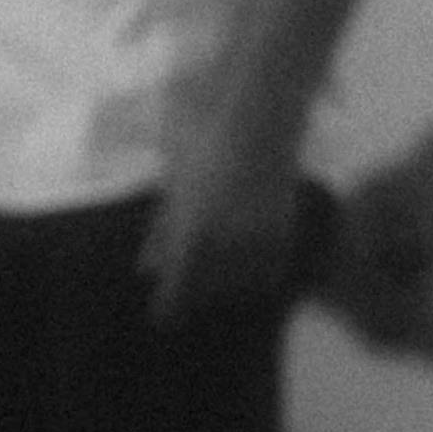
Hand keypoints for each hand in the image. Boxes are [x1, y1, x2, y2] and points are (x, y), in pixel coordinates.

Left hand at [143, 115, 298, 322]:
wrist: (260, 114)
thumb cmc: (203, 141)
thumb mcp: (172, 185)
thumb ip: (162, 232)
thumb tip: (147, 268)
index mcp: (192, 234)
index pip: (177, 292)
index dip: (168, 307)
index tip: (163, 317)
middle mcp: (227, 244)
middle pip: (206, 291)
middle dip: (194, 286)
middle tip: (187, 280)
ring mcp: (260, 240)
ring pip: (238, 285)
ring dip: (224, 281)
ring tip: (217, 263)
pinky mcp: (285, 233)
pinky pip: (268, 272)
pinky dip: (255, 272)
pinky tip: (244, 258)